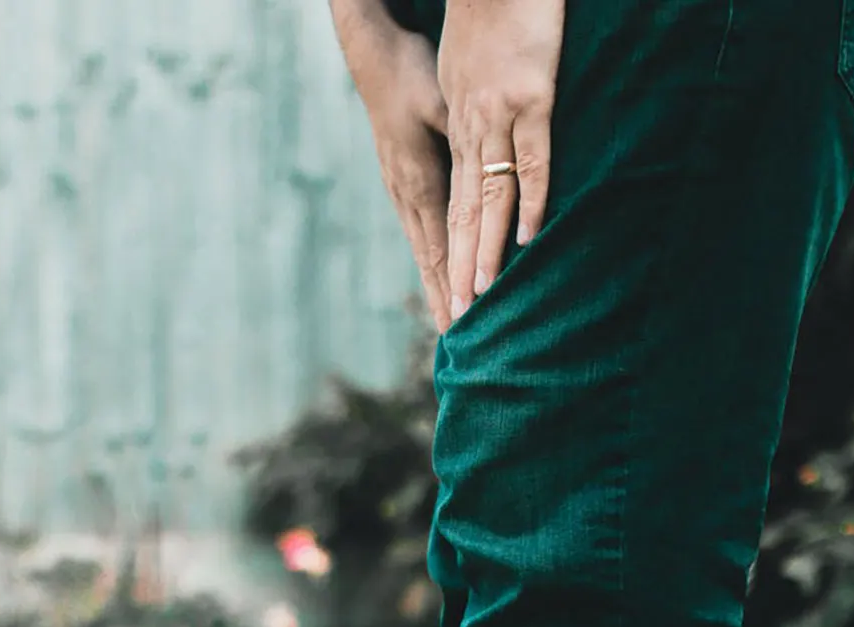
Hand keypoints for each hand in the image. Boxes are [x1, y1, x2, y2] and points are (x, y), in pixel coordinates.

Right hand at [331, 1, 454, 331]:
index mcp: (419, 182)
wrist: (376, 61)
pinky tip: (436, 275)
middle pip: (430, 260)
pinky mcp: (402, 185)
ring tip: (446, 318)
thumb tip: (477, 170)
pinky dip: (431, 262)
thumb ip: (459, 141)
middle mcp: (407, 196)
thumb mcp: (440, 103)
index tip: (462, 316)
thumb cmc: (412, 75)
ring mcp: (401, 193)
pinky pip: (420, 234)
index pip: (440, 247)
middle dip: (442, 299)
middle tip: (454, 337)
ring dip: (436, 286)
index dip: (452, 283)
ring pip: (423, 251)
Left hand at [437, 0, 564, 317]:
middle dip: (458, 270)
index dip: (447, 257)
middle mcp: (467, 133)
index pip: (447, 211)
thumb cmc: (484, 23)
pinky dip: (529, 198)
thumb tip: (475, 157)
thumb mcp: (462, 82)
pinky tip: (528, 236)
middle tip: (458, 320)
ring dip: (484, 249)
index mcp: (453, 132)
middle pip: (460, 216)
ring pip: (486, 198)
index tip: (447, 301)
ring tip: (482, 294)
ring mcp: (496, 117)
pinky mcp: (529, 97)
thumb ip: (467, 122)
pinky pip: (530, 157)